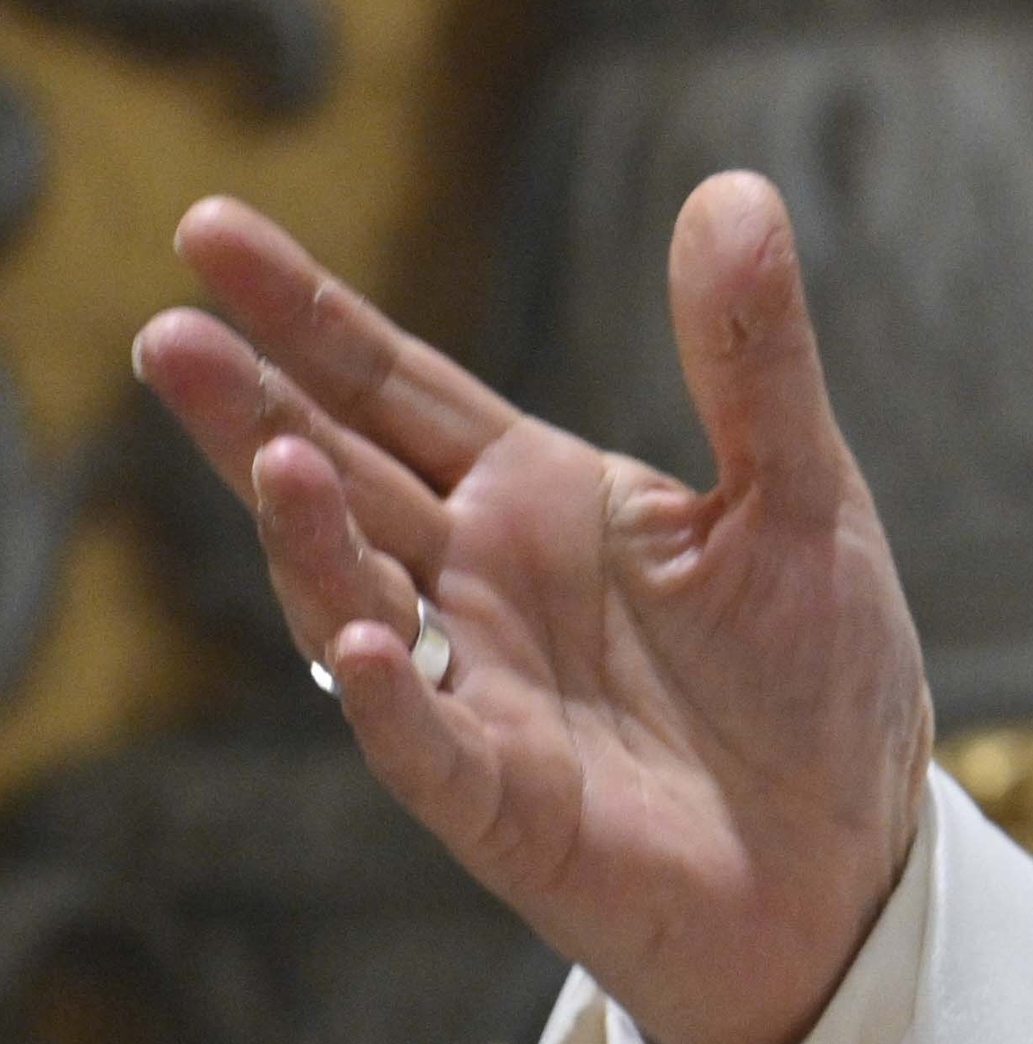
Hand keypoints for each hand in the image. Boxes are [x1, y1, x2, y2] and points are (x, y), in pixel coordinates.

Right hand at [135, 175, 933, 1043]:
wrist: (851, 853)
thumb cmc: (816, 673)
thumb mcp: (803, 494)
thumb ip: (753, 356)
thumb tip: (734, 189)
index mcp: (539, 497)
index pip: (395, 387)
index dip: (307, 313)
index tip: (208, 228)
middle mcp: (481, 584)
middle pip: (343, 476)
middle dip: (255, 407)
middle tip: (169, 331)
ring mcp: (479, 692)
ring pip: (357, 600)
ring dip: (309, 536)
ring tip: (274, 454)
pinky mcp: (504, 804)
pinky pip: (428, 744)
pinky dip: (394, 695)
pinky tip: (370, 639)